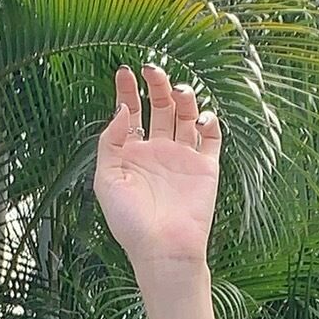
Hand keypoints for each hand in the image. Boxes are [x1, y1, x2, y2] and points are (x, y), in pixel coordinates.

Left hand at [93, 61, 219, 281]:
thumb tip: (120, 110)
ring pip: (186, 116)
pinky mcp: (205, 168)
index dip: (127, 91)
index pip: (131, 113)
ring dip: (183, 97)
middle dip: (156, 85)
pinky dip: (210, 120)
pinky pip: (212, 137)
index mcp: (133, 155)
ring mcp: (183, 158)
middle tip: (152, 69)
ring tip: (178, 90)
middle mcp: (158, 152)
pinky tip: (201, 118)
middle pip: (160, 107)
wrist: (163, 249)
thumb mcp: (106, 180)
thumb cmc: (131, 223)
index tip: (124, 72)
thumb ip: (109, 142)